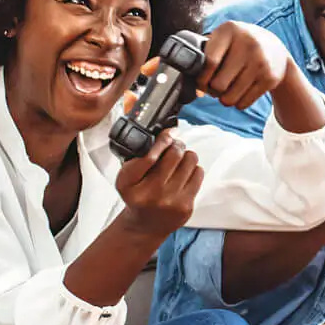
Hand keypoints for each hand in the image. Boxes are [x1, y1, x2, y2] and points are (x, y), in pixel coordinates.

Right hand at [111, 98, 203, 234]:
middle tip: (174, 145)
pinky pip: (198, 173)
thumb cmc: (136, 193)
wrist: (146, 225)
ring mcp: (169, 201)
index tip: (167, 134)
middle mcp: (149, 193)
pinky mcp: (186, 206)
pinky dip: (193, 169)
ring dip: (186, 155)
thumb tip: (134, 99)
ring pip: (190, 160)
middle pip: (174, 153)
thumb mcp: (126, 173)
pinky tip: (183, 174)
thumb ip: (134, 145)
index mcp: (129, 183)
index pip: (149, 153)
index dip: (162, 139)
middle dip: (176, 144)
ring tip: (178, 160)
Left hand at [197, 21, 292, 109]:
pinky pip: (244, 103)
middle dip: (213, 90)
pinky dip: (238, 103)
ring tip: (226, 92)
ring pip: (230, 97)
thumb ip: (207, 54)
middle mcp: (248, 44)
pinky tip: (239, 93)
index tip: (201, 83)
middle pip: (219, 83)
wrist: (275, 48)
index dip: (201, 78)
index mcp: (230, 30)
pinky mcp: (270, 78)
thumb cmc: (240, 45)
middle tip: (215, 87)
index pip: (209, 62)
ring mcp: (261, 61)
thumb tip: (198, 89)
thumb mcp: (225, 38)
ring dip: (224, 99)